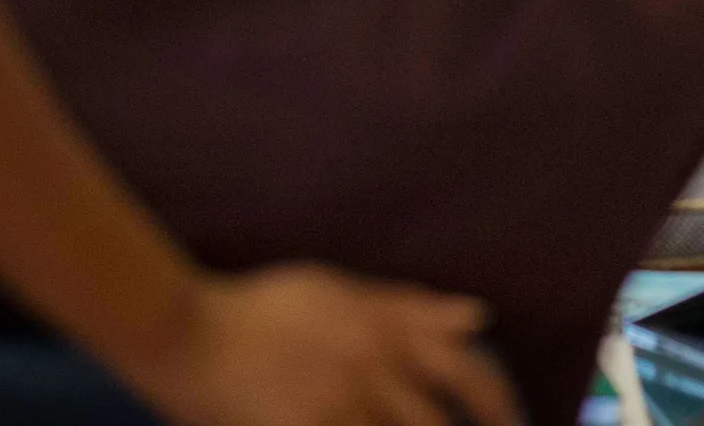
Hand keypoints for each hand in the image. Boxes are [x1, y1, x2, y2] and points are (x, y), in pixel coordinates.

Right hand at [129, 264, 518, 425]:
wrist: (191, 333)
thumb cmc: (264, 307)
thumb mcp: (339, 290)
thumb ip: (409, 307)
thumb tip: (479, 316)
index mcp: (384, 328)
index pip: (464, 369)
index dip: (497, 404)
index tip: (512, 425)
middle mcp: (370, 367)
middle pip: (436, 422)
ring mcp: (337, 404)